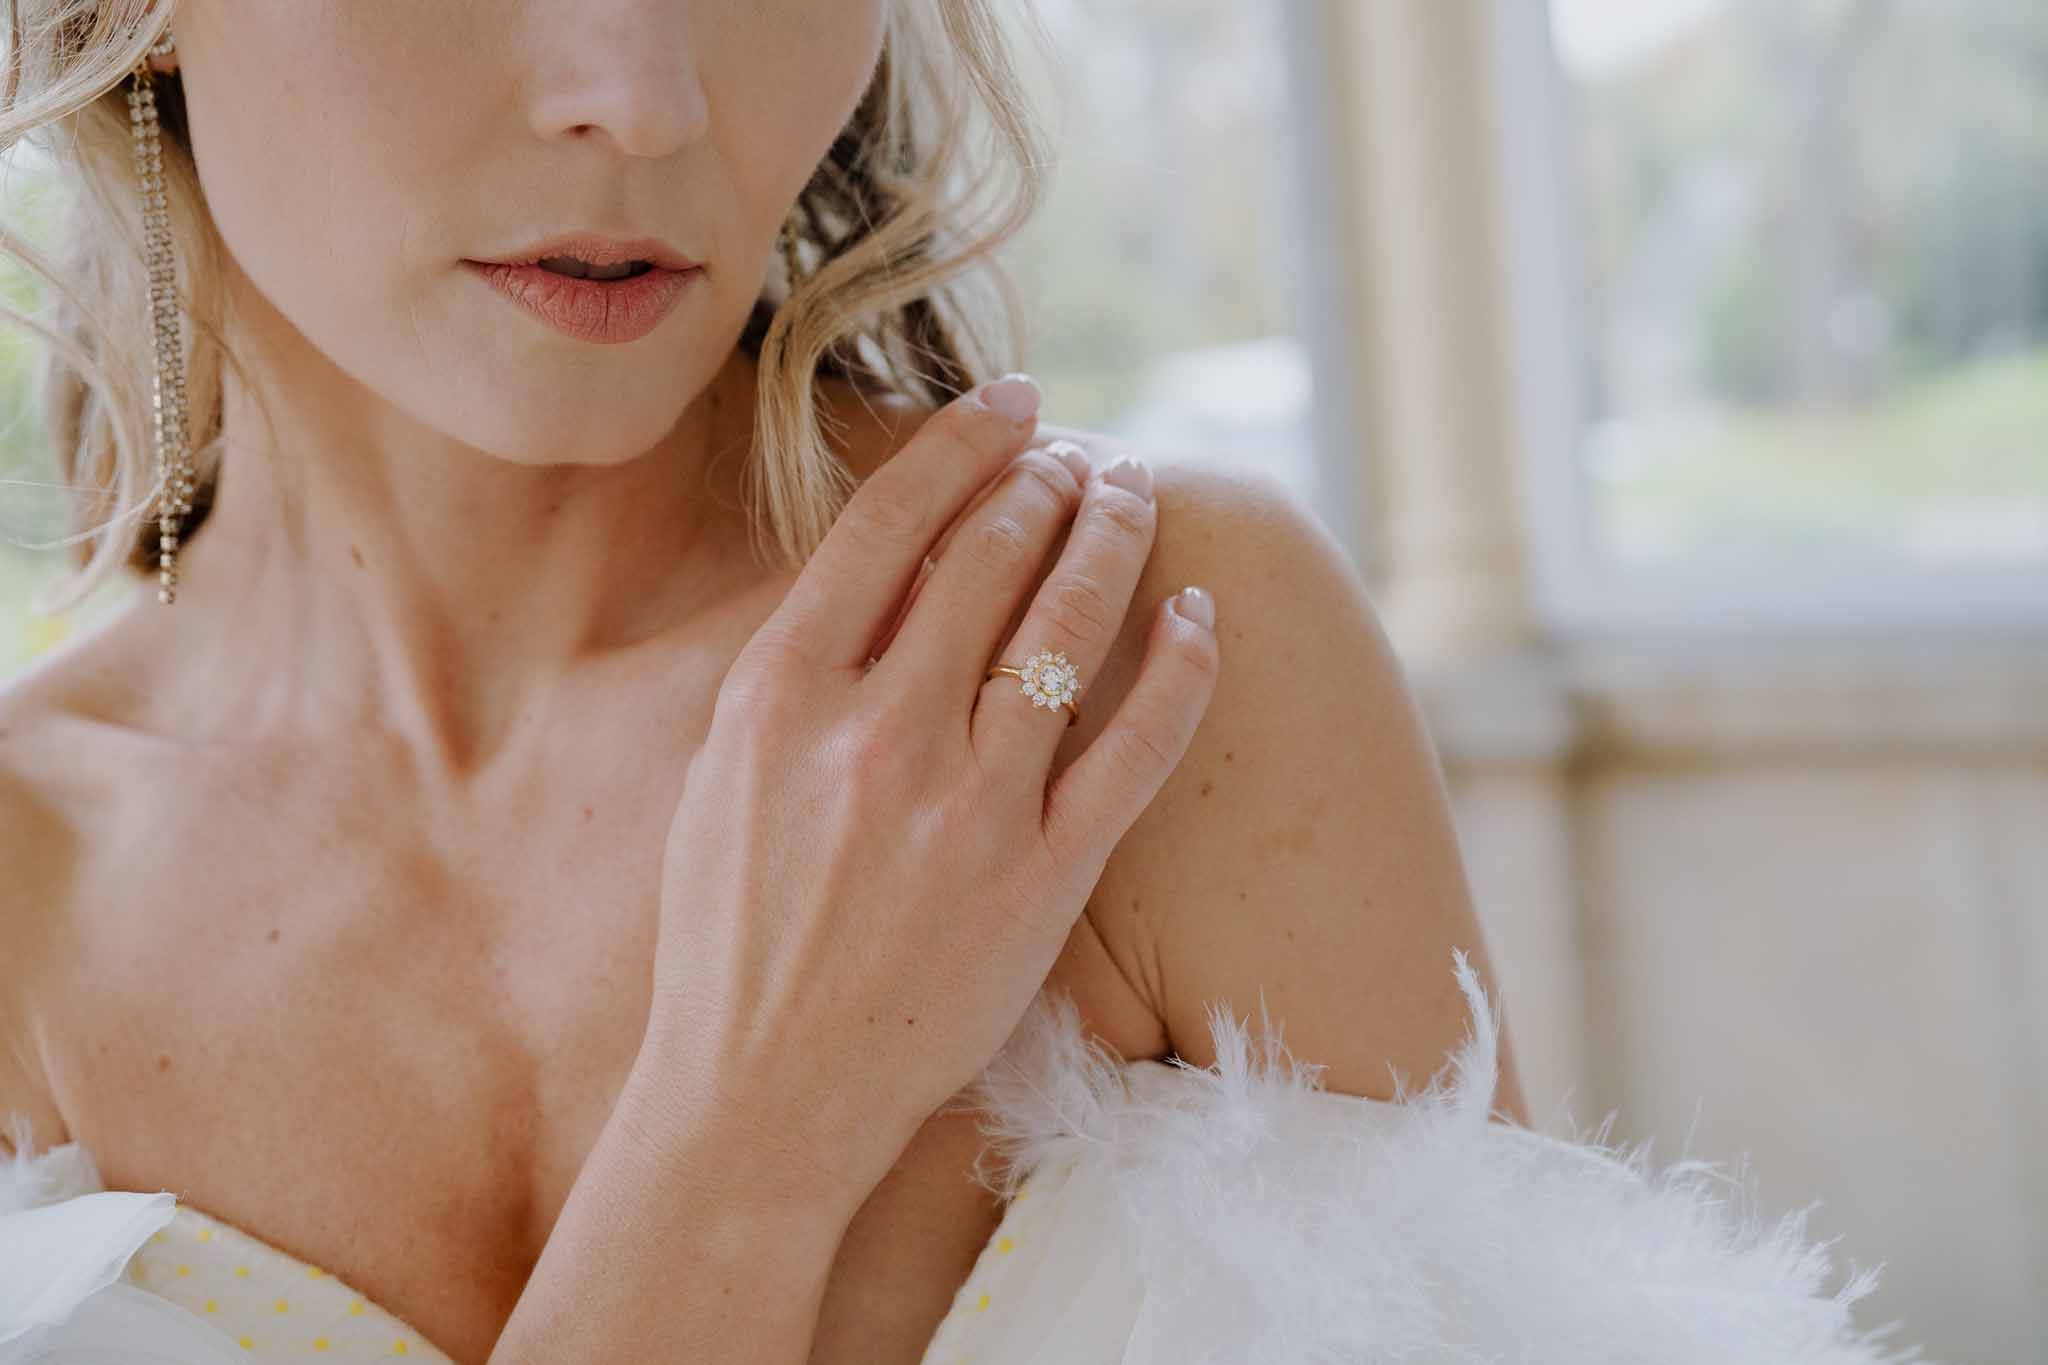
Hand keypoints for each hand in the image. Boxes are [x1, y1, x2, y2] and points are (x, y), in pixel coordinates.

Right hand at [636, 374, 1219, 1205]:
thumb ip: (801, 669)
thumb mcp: (723, 777)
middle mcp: (877, 735)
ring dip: (1113, 537)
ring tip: (1133, 493)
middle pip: (993, 556)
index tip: (1010, 403)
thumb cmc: (728, 935)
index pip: (889, 523)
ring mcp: (967, 808)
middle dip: (1049, 479)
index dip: (962, 442)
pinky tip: (1201, 611)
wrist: (759, 1098)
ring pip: (1071, 627)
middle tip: (1080, 453)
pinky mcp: (1041, 880)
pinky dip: (1182, 665)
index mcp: (780, 697)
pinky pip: (1137, 747)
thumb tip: (899, 564)